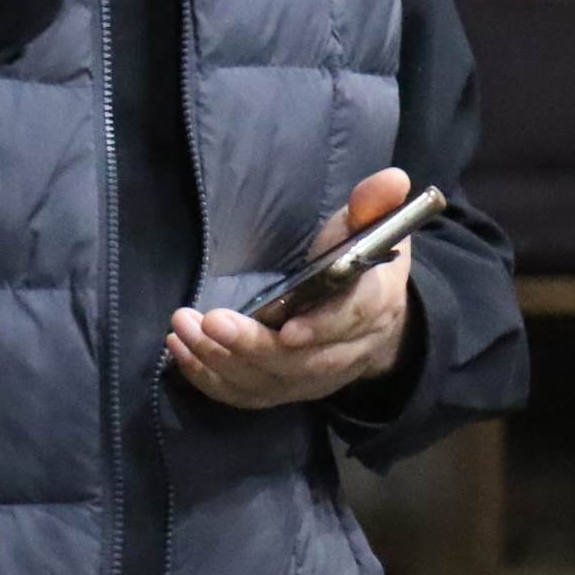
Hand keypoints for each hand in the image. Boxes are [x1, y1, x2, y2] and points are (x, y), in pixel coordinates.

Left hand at [165, 168, 418, 411]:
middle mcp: (345, 352)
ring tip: (183, 328)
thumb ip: (374, 204)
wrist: (376, 319)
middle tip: (209, 321)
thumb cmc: (362, 261)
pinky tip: (181, 352)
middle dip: (252, 346)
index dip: (321, 328)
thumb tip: (393, 178)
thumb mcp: (372, 227)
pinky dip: (212, 380)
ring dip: (222, 360)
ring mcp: (314, 379)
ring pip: (269, 382)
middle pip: (300, 361)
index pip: (348, 322)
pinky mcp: (286, 391)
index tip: (287, 329)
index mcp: (372, 306)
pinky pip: (248, 395)